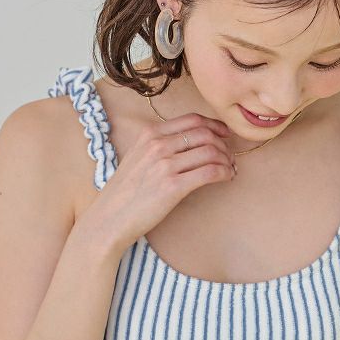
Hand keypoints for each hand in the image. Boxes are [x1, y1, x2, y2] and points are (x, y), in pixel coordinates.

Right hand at [91, 112, 235, 252]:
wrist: (109, 220)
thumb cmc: (123, 195)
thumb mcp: (136, 159)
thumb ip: (158, 148)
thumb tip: (188, 145)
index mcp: (149, 135)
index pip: (192, 120)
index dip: (214, 125)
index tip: (224, 134)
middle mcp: (158, 145)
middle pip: (205, 134)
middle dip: (224, 144)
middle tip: (230, 156)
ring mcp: (165, 165)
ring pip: (211, 151)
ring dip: (227, 159)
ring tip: (230, 169)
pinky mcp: (173, 186)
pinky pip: (210, 172)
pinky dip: (224, 173)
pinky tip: (227, 178)